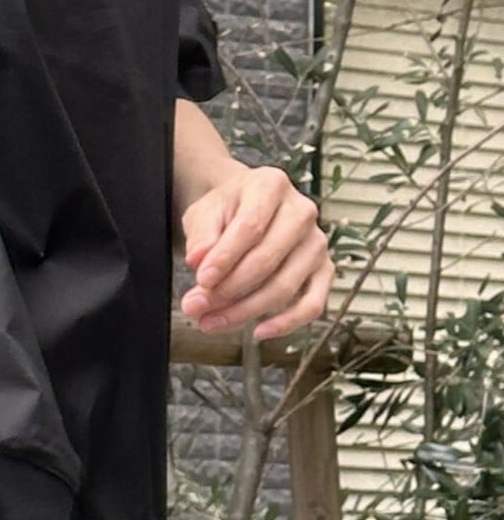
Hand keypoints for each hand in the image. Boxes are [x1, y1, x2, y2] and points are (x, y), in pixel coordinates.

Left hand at [178, 164, 334, 341]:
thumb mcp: (205, 212)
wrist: (247, 208)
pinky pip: (313, 303)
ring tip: (210, 322)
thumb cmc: (227, 210)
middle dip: (228, 290)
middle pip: (267, 260)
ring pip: (285, 286)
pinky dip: (287, 322)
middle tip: (196, 307)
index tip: (201, 281)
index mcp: (271, 187)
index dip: (225, 258)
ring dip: (245, 311)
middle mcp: (302, 212)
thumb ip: (201, 235)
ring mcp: (316, 242)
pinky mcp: (324, 269)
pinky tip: (258, 332)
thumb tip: (198, 260)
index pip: (250, 227)